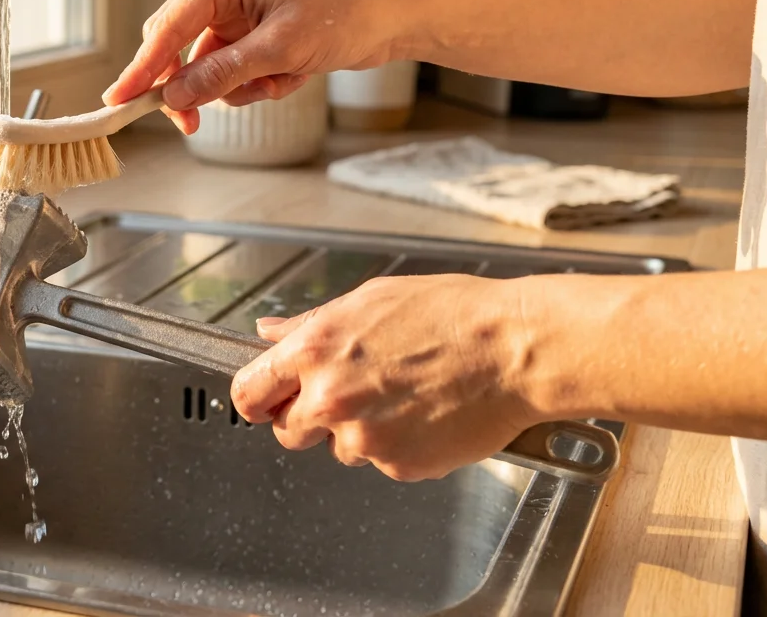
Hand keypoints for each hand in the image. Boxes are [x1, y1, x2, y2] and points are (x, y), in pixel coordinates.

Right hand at [103, 0, 409, 133]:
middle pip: (179, 48)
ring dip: (238, 89)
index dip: (143, 66)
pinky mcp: (253, 38)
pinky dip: (258, 87)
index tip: (119, 98)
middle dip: (192, 87)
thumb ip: (224, 73)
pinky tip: (291, 78)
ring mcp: (239, 17)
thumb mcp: (281, 50)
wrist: (392, 17)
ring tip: (279, 81)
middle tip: (190, 124)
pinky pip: (234, 76)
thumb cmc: (344, 14)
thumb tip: (176, 96)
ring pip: (207, 69)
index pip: (170, 26)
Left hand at [230, 274, 539, 481]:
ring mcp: (364, 438)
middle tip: (346, 395)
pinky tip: (424, 413)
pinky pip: (381, 463)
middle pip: (286, 432)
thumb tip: (269, 333)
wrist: (516, 348)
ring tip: (402, 396)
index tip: (262, 403)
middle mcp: (331, 398)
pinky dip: (397, 446)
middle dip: (306, 418)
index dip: (254, 400)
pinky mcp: (398, 466)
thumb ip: (311, 324)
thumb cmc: (453, 314)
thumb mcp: (370, 299)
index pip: (249, 392)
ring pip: (338, 449)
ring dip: (358, 432)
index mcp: (315, 350)